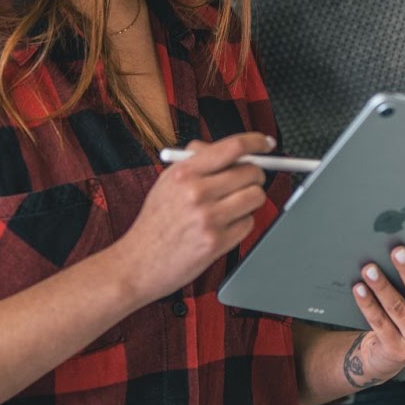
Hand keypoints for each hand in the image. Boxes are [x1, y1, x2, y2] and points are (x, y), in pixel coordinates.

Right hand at [114, 132, 271, 303]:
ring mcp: (208, 219)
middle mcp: (197, 193)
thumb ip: (198, 161)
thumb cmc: (155, 222)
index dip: (256, 142)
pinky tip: (222, 227)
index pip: (233, 147)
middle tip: (246, 182)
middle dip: (254, 176)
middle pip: (251, 172)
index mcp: (185, 172)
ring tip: (231, 206)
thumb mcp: (167, 182)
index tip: (266, 143)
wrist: (138, 263)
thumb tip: (236, 149)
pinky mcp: (217, 243)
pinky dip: (241, 223)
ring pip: (256, 197)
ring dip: (250, 200)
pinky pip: (249, 223)